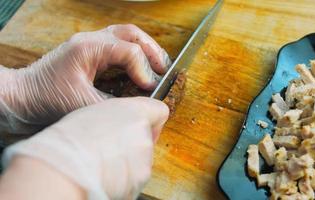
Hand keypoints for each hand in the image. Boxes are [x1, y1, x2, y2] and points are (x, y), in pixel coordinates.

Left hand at [0, 24, 170, 133]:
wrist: (22, 97)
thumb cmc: (45, 98)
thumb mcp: (82, 104)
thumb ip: (114, 105)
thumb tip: (139, 107)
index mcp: (89, 48)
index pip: (128, 51)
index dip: (144, 70)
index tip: (150, 88)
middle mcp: (92, 41)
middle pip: (131, 34)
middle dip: (152, 51)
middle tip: (164, 69)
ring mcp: (91, 45)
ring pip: (126, 36)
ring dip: (145, 50)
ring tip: (158, 67)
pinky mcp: (91, 54)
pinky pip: (119, 47)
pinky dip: (134, 56)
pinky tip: (140, 70)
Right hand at [2, 97, 168, 199]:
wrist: (64, 169)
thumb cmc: (70, 140)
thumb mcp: (93, 112)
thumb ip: (116, 116)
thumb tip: (120, 124)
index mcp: (135, 113)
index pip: (160, 111)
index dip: (151, 119)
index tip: (142, 125)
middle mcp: (144, 136)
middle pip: (147, 138)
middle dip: (133, 144)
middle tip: (110, 148)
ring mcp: (144, 161)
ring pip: (141, 160)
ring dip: (127, 162)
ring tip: (102, 163)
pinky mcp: (139, 182)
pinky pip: (133, 178)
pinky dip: (123, 179)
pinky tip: (103, 175)